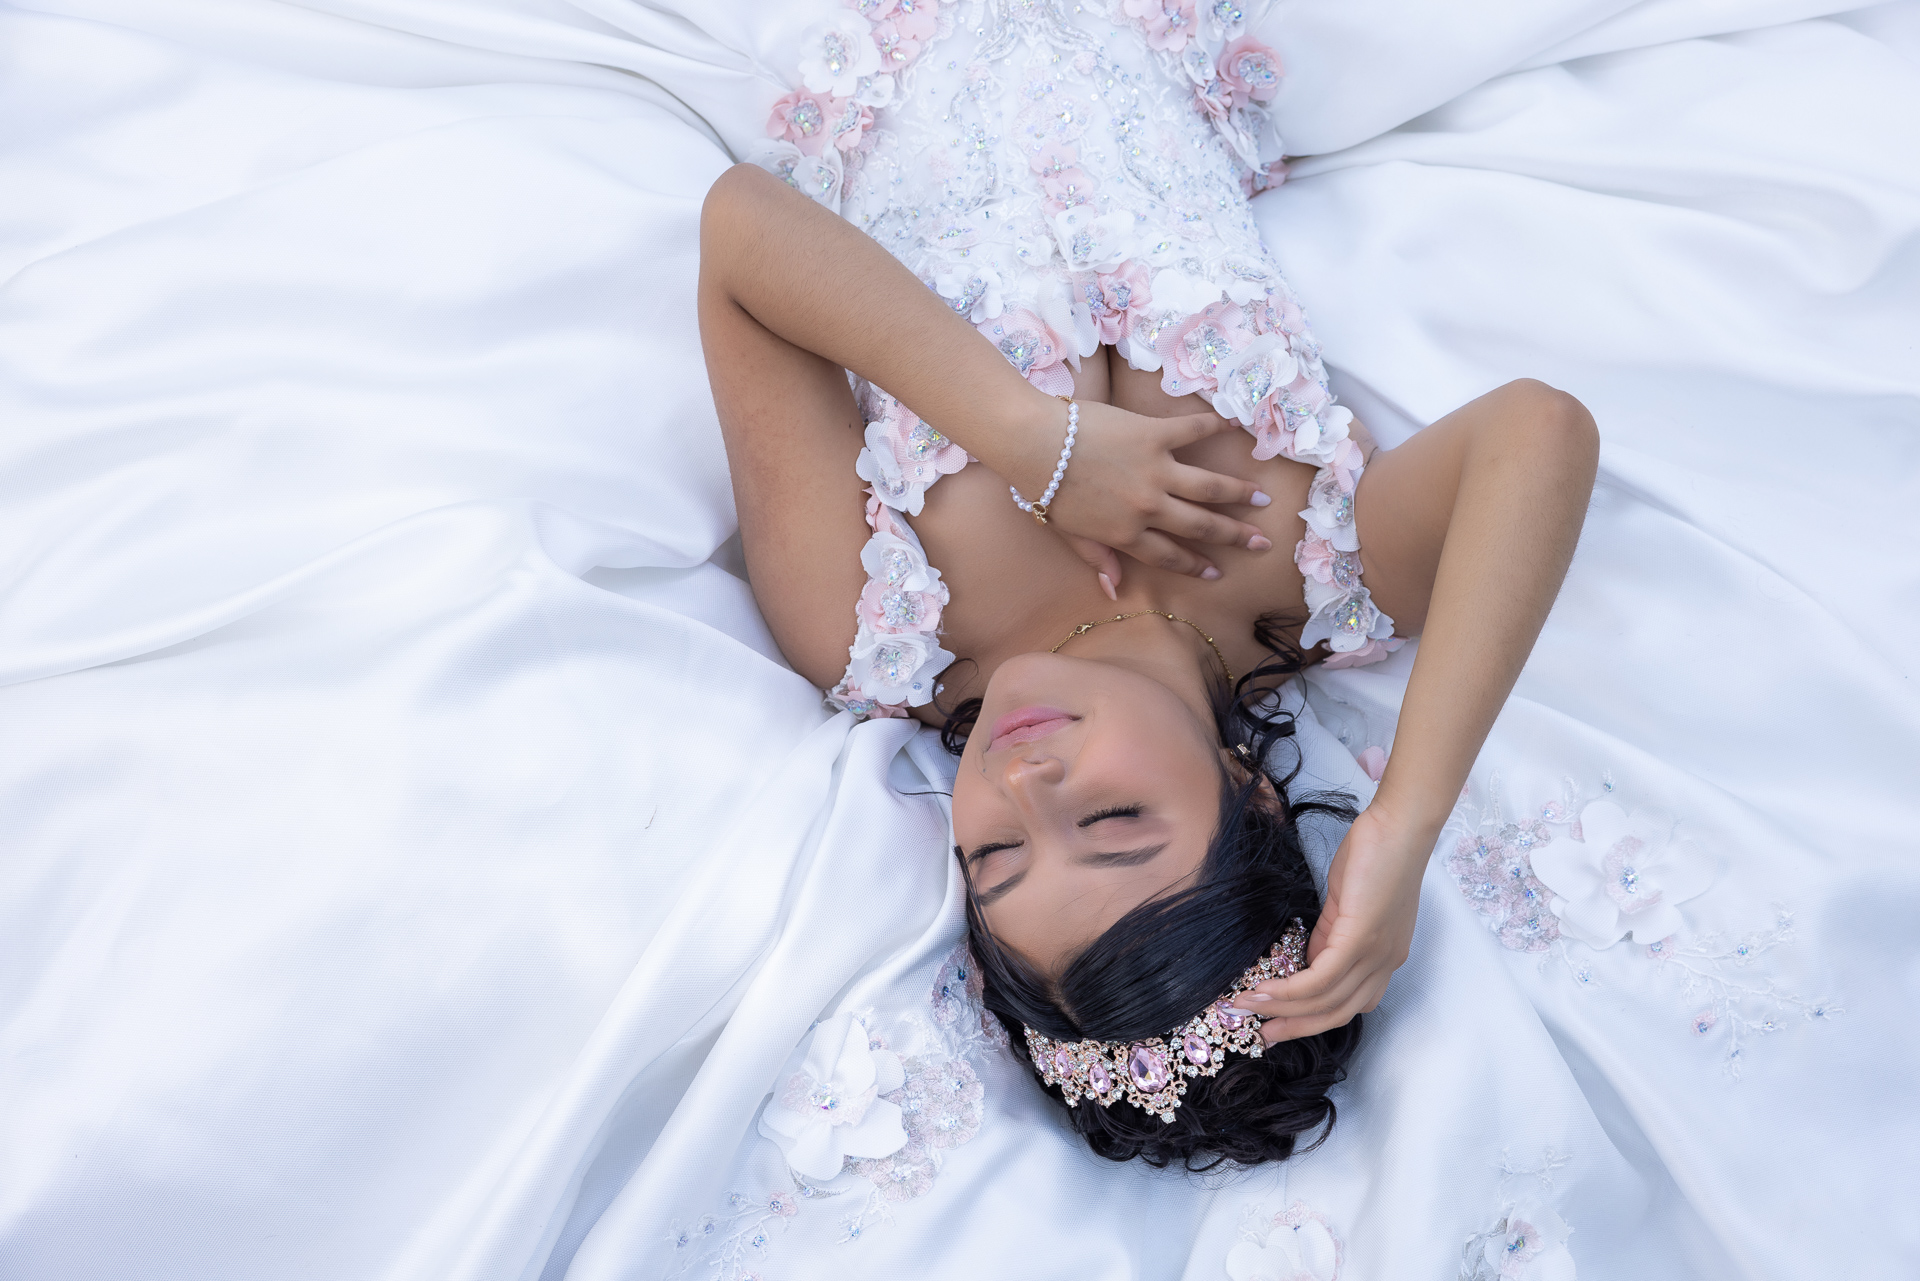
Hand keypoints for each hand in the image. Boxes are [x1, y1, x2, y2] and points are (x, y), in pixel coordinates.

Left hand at [1003, 400, 1273, 580]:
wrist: (1034, 445)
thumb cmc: (1044, 489)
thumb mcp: (1069, 533)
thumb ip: (1097, 558)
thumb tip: (1113, 589)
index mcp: (1126, 533)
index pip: (1169, 556)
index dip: (1195, 565)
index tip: (1217, 572)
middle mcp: (1148, 507)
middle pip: (1200, 525)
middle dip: (1234, 536)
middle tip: (1261, 540)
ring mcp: (1155, 470)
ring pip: (1208, 486)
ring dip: (1238, 493)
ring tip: (1261, 498)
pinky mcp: (1154, 434)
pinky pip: (1193, 430)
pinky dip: (1216, 426)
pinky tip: (1238, 427)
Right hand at [1244, 803, 1428, 1042]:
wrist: (1398, 829)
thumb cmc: (1375, 857)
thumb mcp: (1348, 907)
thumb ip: (1329, 938)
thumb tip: (1305, 962)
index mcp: (1383, 959)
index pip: (1348, 1005)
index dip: (1312, 1020)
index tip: (1278, 1022)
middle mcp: (1384, 965)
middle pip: (1336, 1014)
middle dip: (1294, 1027)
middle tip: (1259, 1034)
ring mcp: (1375, 955)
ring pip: (1325, 1001)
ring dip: (1281, 1009)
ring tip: (1246, 1007)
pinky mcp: (1361, 939)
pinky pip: (1320, 978)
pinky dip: (1289, 989)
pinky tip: (1263, 990)